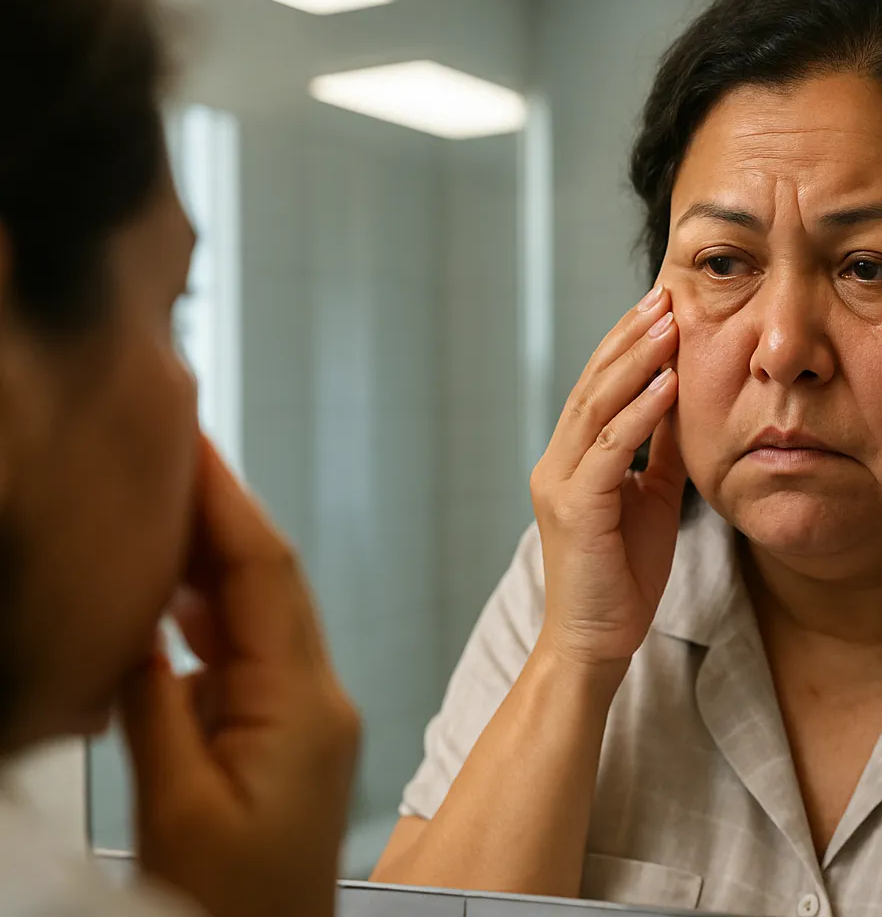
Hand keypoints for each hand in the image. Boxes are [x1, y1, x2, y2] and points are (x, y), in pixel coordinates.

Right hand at [119, 438, 359, 916]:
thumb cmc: (234, 910)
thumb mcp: (178, 807)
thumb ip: (156, 706)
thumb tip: (135, 623)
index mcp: (304, 706)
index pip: (266, 574)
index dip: (226, 499)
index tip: (189, 440)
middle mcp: (318, 699)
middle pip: (270, 579)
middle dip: (219, 511)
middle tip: (166, 450)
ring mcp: (306, 717)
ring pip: (257, 611)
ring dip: (211, 558)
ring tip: (158, 502)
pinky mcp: (285, 736)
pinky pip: (246, 654)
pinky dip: (206, 615)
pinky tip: (168, 594)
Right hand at [528, 283, 686, 674]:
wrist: (596, 642)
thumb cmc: (622, 576)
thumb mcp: (651, 498)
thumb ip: (659, 451)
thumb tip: (682, 401)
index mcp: (573, 459)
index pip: (599, 387)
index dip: (628, 343)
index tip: (663, 304)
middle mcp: (557, 462)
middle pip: (593, 384)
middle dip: (630, 336)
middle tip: (664, 294)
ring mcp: (561, 483)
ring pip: (597, 407)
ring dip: (636, 361)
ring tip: (668, 322)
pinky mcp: (575, 509)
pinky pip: (610, 450)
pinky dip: (639, 413)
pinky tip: (668, 384)